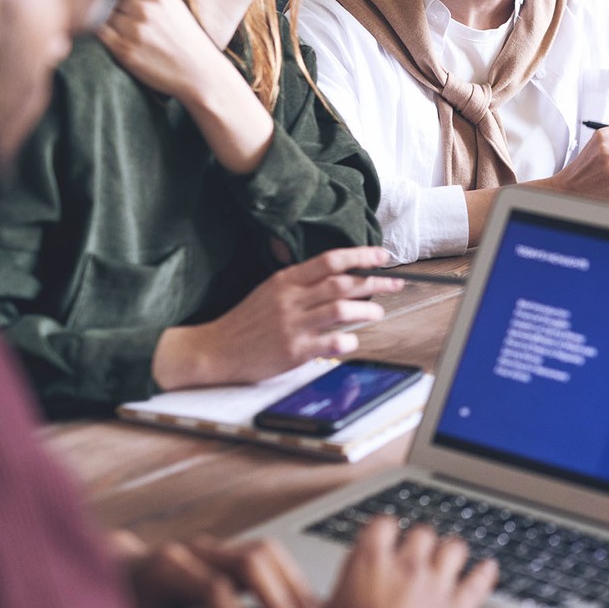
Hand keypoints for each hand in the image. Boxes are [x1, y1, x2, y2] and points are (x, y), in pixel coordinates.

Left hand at [88, 0, 235, 103]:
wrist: (200, 72)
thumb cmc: (183, 36)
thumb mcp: (170, 4)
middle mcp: (143, 8)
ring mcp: (133, 30)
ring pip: (96, 13)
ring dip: (93, 14)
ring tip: (103, 19)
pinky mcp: (124, 51)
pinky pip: (97, 34)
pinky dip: (96, 31)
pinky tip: (106, 32)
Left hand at [113, 531, 319, 607]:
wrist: (110, 578)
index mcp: (165, 569)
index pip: (214, 591)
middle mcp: (194, 550)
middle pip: (251, 560)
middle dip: (279, 601)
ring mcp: (213, 546)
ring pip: (267, 552)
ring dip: (294, 588)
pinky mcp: (227, 552)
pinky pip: (269, 558)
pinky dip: (291, 582)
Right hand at [152, 247, 402, 388]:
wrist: (214, 350)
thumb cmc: (246, 321)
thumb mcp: (269, 291)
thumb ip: (301, 283)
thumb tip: (340, 277)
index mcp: (285, 281)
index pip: (330, 261)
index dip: (360, 256)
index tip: (382, 256)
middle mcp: (291, 299)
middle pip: (342, 284)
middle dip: (375, 282)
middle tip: (395, 283)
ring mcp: (292, 325)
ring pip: (342, 310)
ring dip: (366, 310)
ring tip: (376, 312)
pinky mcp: (293, 351)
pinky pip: (331, 343)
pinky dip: (348, 341)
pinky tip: (352, 340)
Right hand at [305, 518, 497, 607]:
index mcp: (368, 565)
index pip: (381, 524)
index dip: (383, 531)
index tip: (383, 537)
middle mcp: (405, 569)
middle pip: (421, 532)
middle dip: (419, 542)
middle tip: (414, 553)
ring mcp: (435, 588)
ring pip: (453, 548)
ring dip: (451, 552)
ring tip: (448, 556)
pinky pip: (478, 582)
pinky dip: (483, 574)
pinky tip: (486, 570)